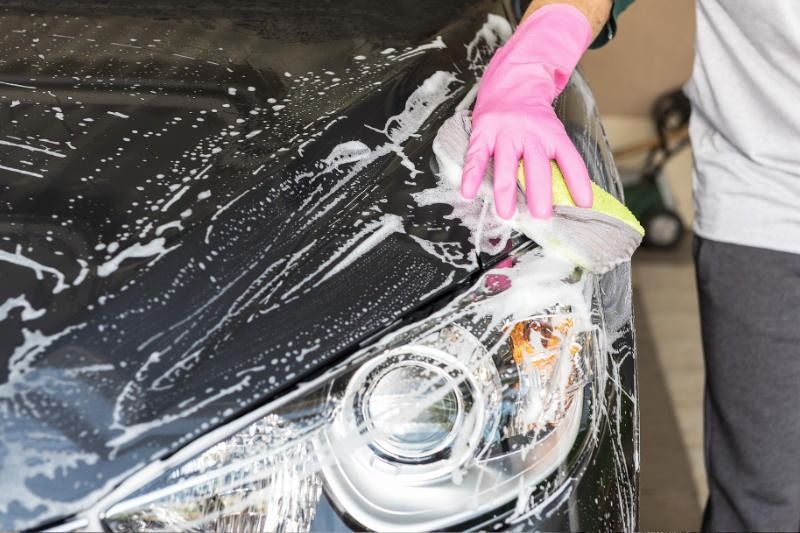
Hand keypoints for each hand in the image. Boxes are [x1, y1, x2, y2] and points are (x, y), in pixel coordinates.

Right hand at [461, 5, 594, 218]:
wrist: (514, 78)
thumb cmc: (534, 115)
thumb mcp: (552, 131)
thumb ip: (557, 160)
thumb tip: (571, 197)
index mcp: (553, 133)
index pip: (570, 159)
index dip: (579, 182)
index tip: (584, 204)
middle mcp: (530, 133)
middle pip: (537, 166)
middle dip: (539, 192)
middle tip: (541, 215)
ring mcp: (505, 132)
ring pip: (506, 165)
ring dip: (505, 192)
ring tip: (506, 214)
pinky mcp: (483, 131)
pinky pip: (476, 156)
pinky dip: (471, 176)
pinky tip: (468, 192)